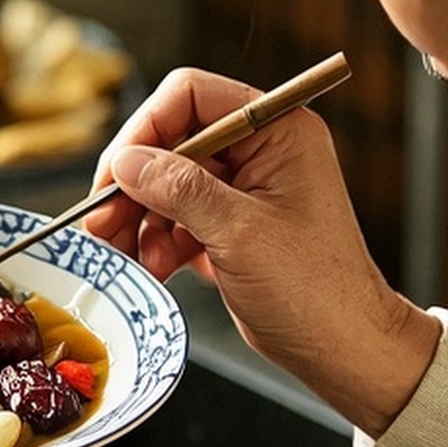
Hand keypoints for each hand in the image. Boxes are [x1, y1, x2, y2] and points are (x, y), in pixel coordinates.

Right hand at [85, 67, 440, 432]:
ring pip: (168, 184)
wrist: (344, 350)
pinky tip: (156, 269)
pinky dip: (159, 243)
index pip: (192, 96)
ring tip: (128, 257)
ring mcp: (246, 190)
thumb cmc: (316, 291)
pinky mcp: (233, 227)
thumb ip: (180, 189)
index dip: (146, 130)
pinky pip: (178, 219)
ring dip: (141, 219)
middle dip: (135, 184)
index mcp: (278, 131)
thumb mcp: (239, 233)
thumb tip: (127, 161)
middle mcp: (261, 151)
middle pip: (172, 142)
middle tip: (103, 222)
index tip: (116, 174)